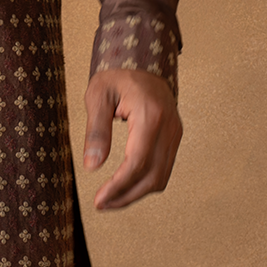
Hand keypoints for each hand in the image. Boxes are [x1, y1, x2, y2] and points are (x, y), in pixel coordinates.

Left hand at [82, 67, 181, 210]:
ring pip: (161, 178)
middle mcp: (169, 128)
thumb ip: (96, 131)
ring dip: (136, 193)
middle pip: (152, 176)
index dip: (119, 186)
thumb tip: (92, 166)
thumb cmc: (118, 76)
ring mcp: (175, 134)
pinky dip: (145, 183)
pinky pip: (163, 169)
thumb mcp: (98, 96)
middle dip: (126, 196)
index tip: (99, 200)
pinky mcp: (174, 138)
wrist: (144, 62)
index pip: (137, 163)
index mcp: (150, 116)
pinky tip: (125, 186)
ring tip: (110, 200)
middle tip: (101, 205)